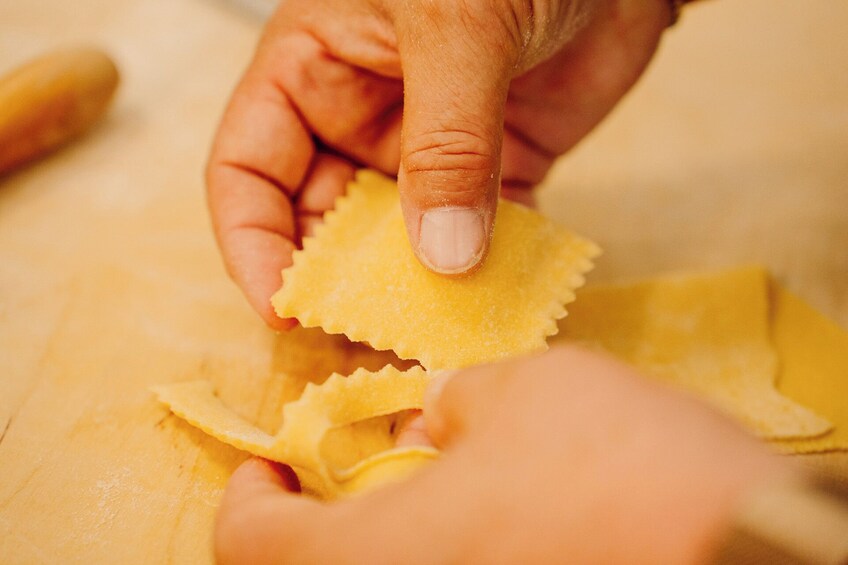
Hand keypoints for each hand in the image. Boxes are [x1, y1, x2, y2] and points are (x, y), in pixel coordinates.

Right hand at [206, 0, 671, 327]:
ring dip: (410, 294)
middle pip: (320, 222)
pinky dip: (482, 279)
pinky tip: (491, 312)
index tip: (281, 308)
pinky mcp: (498, 172)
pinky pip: (479, 240)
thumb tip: (441, 258)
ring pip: (398, 244)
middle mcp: (360, 118)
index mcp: (312, 69)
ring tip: (428, 342)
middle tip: (364, 340)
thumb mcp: (458, 24)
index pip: (248, 169)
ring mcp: (429, 153)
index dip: (252, 243)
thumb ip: (446, 140)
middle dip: (336, 283)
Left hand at [215, 347, 793, 563]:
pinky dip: (448, 549)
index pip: (253, 545)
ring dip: (392, 535)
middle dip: (325, 519)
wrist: (740, 550)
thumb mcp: (526, 391)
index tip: (271, 462)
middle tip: (360, 468)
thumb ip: (456, 403)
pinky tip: (501, 513)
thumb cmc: (616, 464)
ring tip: (439, 480)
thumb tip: (435, 420)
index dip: (249, 497)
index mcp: (375, 556)